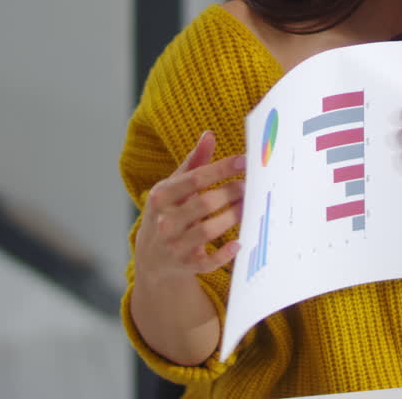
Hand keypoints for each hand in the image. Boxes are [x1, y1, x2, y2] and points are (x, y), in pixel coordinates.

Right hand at [134, 131, 245, 284]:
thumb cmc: (168, 214)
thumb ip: (192, 163)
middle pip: (204, 203)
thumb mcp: (172, 188)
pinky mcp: (186, 266)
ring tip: (248, 206)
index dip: (221, 169)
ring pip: (208, 230)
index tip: (244, 161)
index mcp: (160, 196)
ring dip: (232, 217)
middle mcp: (164, 221)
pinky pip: (208, 261)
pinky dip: (224, 254)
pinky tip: (239, 242)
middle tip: (249, 186)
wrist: (152, 260)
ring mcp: (174, 245)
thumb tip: (209, 135)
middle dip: (230, 193)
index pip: (194, 179)